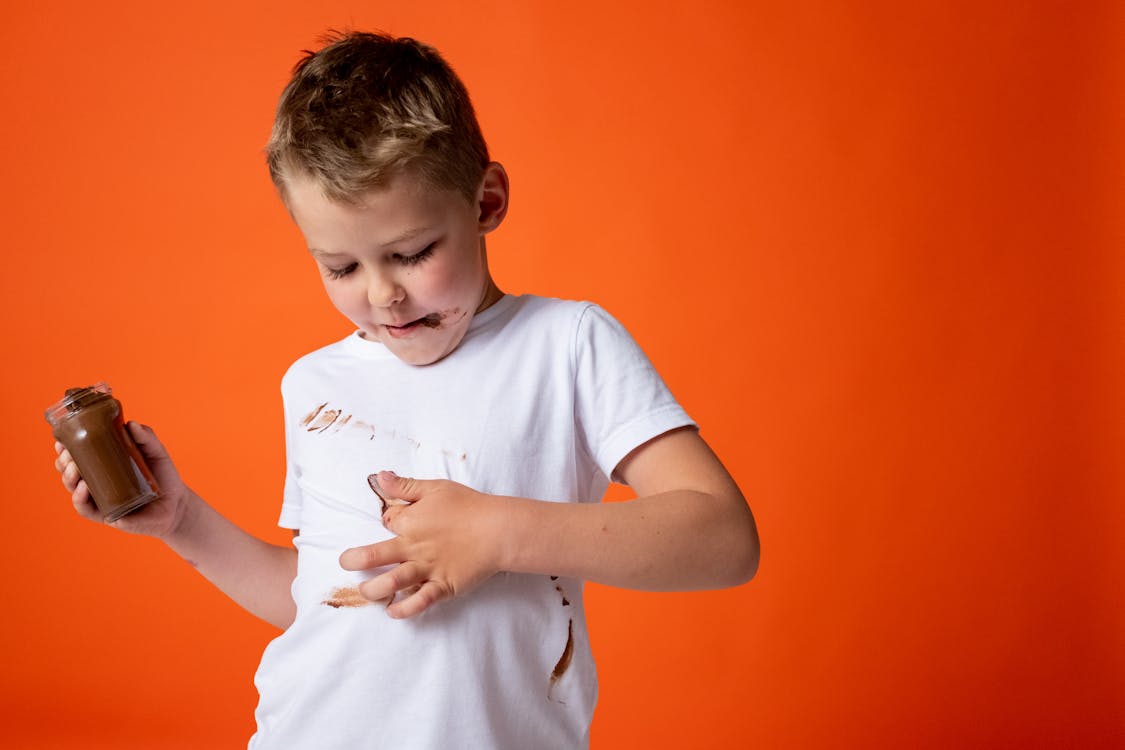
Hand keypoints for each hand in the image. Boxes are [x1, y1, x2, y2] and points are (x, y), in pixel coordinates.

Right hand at [53, 421, 193, 538]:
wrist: (177, 504)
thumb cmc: (163, 476)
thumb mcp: (156, 452)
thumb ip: (146, 437)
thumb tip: (131, 424)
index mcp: (104, 466)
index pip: (77, 457)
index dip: (65, 450)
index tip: (61, 441)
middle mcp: (97, 483)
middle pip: (70, 472)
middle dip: (64, 462)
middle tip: (68, 453)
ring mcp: (100, 499)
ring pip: (74, 489)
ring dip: (69, 477)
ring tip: (74, 468)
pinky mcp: (107, 515)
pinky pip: (87, 509)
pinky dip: (81, 498)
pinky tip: (83, 487)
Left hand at [339, 471, 506, 618]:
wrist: (499, 529)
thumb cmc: (469, 506)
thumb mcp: (435, 488)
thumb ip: (405, 486)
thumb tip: (379, 477)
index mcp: (410, 522)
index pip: (386, 522)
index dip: (386, 521)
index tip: (391, 523)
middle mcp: (413, 547)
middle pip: (374, 555)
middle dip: (354, 560)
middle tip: (346, 563)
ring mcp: (427, 569)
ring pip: (391, 582)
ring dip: (372, 589)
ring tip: (366, 591)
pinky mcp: (443, 586)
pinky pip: (419, 601)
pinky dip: (404, 609)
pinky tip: (393, 611)